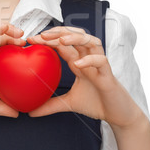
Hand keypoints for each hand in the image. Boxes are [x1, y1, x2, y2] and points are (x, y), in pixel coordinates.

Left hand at [25, 26, 144, 126]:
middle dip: (58, 33)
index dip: (48, 39)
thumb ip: (51, 105)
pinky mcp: (108, 75)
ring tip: (61, 41)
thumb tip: (30, 112)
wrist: (118, 115)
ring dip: (75, 38)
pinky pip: (101, 61)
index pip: (63, 44)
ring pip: (90, 41)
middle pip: (75, 36)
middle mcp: (89, 59)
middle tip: (41, 36)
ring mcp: (99, 65)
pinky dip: (90, 60)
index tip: (31, 41)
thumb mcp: (69, 103)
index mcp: (79, 62)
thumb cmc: (97, 104)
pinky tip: (78, 64)